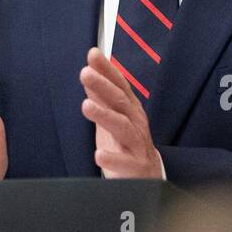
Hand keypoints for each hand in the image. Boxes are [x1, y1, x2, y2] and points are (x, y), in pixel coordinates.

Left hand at [80, 47, 162, 177]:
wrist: (147, 177)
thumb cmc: (126, 143)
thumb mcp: (113, 117)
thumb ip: (101, 97)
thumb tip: (89, 71)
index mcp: (130, 109)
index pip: (119, 85)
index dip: (107, 69)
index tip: (93, 54)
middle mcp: (136, 123)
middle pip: (120, 102)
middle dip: (103, 86)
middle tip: (85, 73)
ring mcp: (137, 145)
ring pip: (123, 128)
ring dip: (105, 116)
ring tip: (86, 106)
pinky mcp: (136, 168)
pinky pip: (125, 163)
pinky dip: (112, 159)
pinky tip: (98, 155)